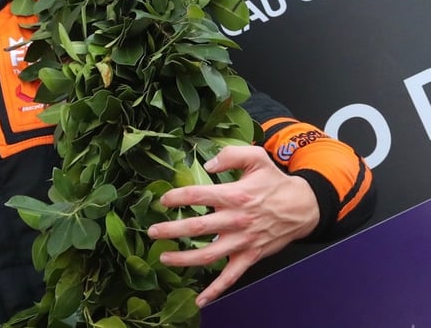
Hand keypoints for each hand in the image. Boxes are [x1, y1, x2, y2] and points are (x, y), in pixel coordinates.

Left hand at [147, 144, 319, 306]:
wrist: (303, 207)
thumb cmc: (274, 182)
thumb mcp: (256, 158)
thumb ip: (230, 156)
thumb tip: (207, 164)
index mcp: (235, 195)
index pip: (198, 196)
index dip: (177, 198)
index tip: (163, 201)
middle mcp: (236, 220)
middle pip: (198, 227)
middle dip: (171, 231)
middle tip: (152, 232)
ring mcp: (242, 242)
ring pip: (209, 255)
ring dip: (184, 259)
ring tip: (164, 257)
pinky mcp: (250, 257)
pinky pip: (231, 277)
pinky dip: (215, 290)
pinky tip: (200, 299)